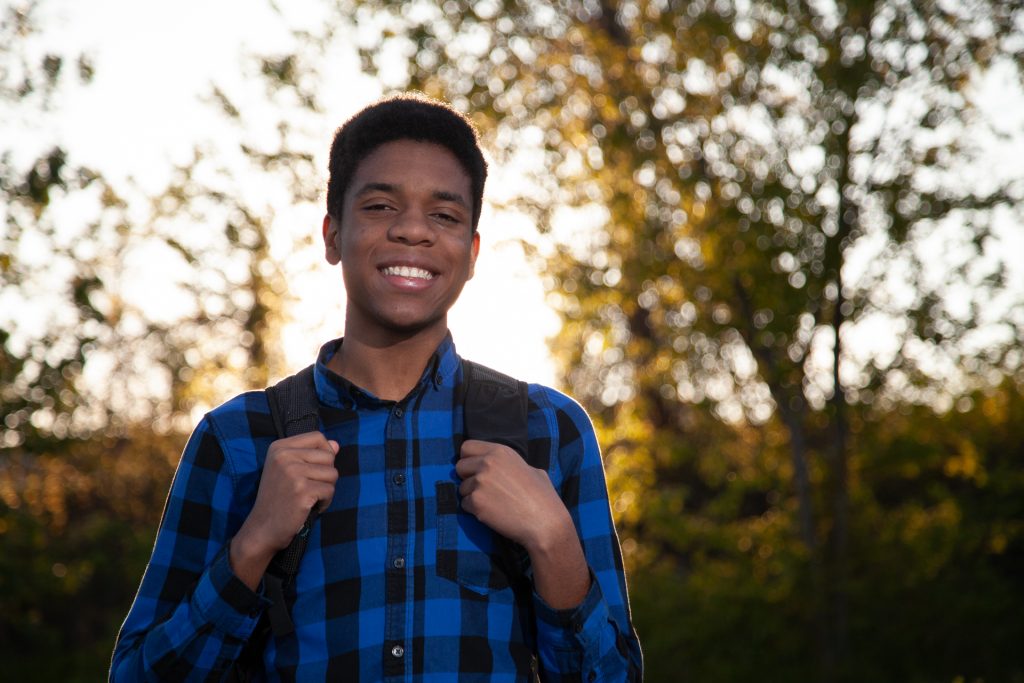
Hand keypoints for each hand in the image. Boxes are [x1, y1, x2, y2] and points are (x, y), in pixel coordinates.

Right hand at [230, 432, 338, 587]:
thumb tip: (336, 444)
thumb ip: (313, 455)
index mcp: (279, 447)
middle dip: (325, 475)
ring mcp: (293, 473)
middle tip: (308, 488)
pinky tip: (309, 508)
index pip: (318, 437)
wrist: (262, 528)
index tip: (314, 470)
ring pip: (332, 474)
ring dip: (326, 490)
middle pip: (328, 456)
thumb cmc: (278, 499)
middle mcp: (284, 456)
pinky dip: (324, 503)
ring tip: (308, 498)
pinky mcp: (302, 490)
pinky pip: (330, 491)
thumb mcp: (289, 470)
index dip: (325, 453)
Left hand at [456, 439, 589, 607]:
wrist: (545, 523)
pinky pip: (465, 505)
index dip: (470, 459)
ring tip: (492, 504)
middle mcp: (487, 462)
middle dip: (468, 478)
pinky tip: (492, 513)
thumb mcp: (532, 470)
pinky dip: (474, 510)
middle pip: (459, 467)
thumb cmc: (543, 498)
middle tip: (484, 489)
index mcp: (501, 451)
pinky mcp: (476, 502)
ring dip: (472, 496)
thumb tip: (505, 468)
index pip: (466, 447)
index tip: (476, 469)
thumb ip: (511, 465)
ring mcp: (480, 482)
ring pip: (462, 488)